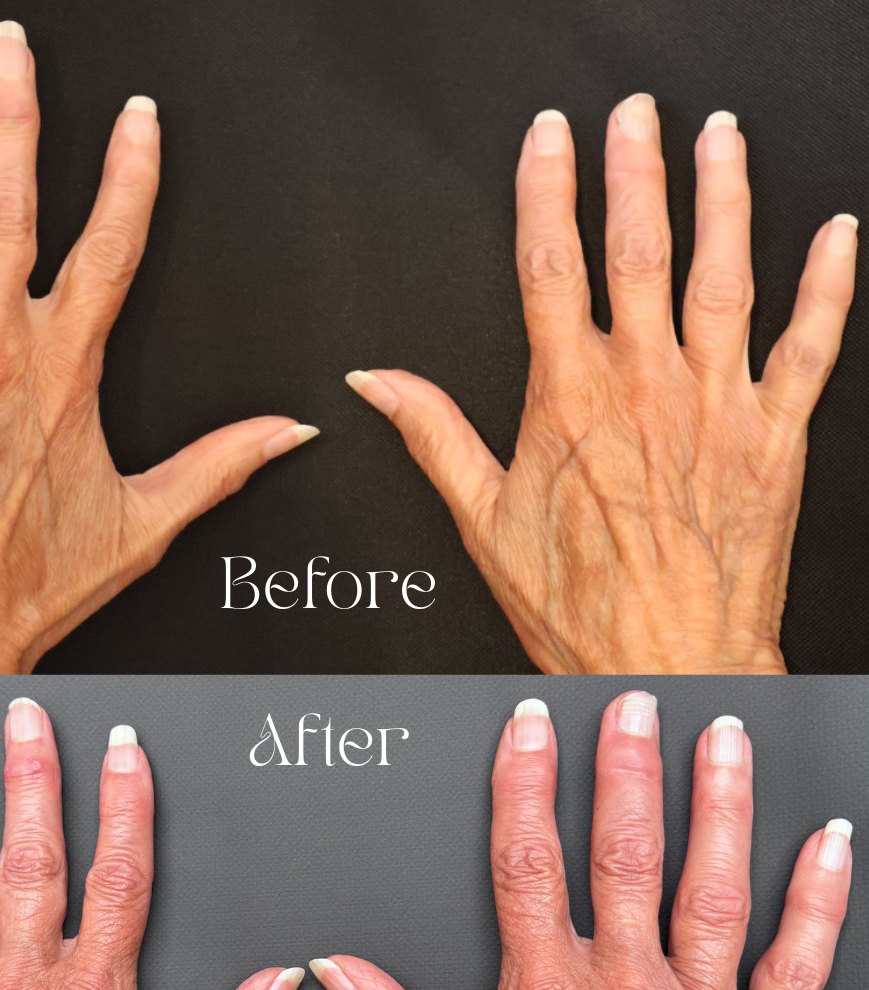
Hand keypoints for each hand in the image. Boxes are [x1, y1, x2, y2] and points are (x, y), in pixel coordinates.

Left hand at [0, 24, 316, 673]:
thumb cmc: (27, 581)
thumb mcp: (144, 525)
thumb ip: (222, 465)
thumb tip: (290, 434)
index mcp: (64, 370)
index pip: (110, 246)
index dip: (130, 175)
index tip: (138, 121)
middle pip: (3, 200)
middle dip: (10, 114)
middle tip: (7, 47)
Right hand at [311, 692, 852, 989]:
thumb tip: (338, 971)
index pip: (527, 861)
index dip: (524, 781)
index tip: (529, 728)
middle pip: (625, 853)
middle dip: (627, 767)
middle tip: (633, 704)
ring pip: (713, 889)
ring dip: (719, 805)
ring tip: (723, 739)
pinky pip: (799, 965)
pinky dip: (819, 898)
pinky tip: (828, 844)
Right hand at [345, 96, 857, 673]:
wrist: (666, 666)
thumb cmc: (579, 609)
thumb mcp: (483, 522)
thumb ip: (432, 435)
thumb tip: (377, 382)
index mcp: (570, 402)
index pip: (550, 267)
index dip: (546, 191)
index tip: (549, 137)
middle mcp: (645, 390)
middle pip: (639, 250)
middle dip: (635, 169)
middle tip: (635, 112)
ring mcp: (715, 409)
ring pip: (723, 276)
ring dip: (722, 196)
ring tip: (719, 136)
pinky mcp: (774, 439)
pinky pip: (810, 346)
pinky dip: (828, 286)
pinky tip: (836, 235)